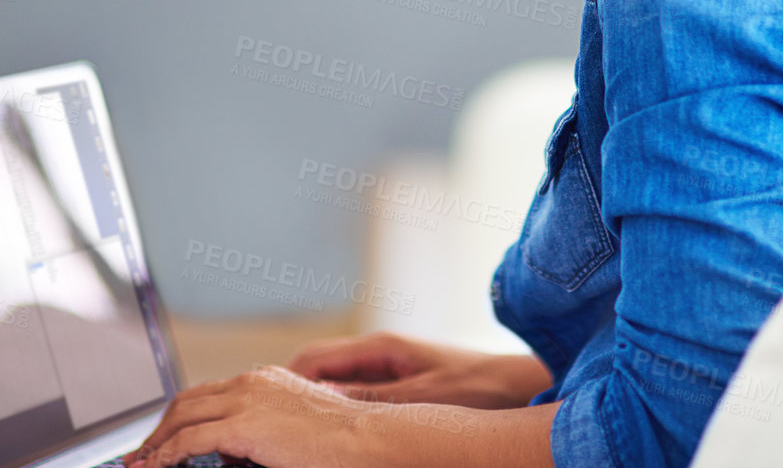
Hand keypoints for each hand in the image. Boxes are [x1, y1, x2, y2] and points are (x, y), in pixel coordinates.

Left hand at [125, 364, 366, 467]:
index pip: (207, 394)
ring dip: (156, 441)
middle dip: (160, 427)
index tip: (164, 436)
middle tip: (143, 451)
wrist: (362, 437)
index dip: (180, 416)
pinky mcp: (242, 426)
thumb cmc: (339, 439)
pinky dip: (166, 454)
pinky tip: (155, 467)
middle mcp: (249, 382)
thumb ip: (260, 427)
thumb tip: (230, 450)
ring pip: (181, 416)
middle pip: (186, 400)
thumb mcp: (293, 423)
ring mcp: (244, 401)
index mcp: (262, 379)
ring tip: (141, 462)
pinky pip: (189, 441)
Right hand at [285, 330, 552, 409]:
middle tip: (268, 424)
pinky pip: (355, 396)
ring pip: (334, 383)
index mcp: (381, 347)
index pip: (314, 359)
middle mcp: (379, 353)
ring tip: (291, 432)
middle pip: (316, 369)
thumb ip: (375, 399)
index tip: (264, 408)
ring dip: (314, 403)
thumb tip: (325, 401)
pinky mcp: (399, 385)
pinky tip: (333, 436)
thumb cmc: (478, 386)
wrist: (518, 385)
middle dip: (290, 393)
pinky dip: (338, 411)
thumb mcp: (424, 396)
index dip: (283, 383)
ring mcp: (387, 368)